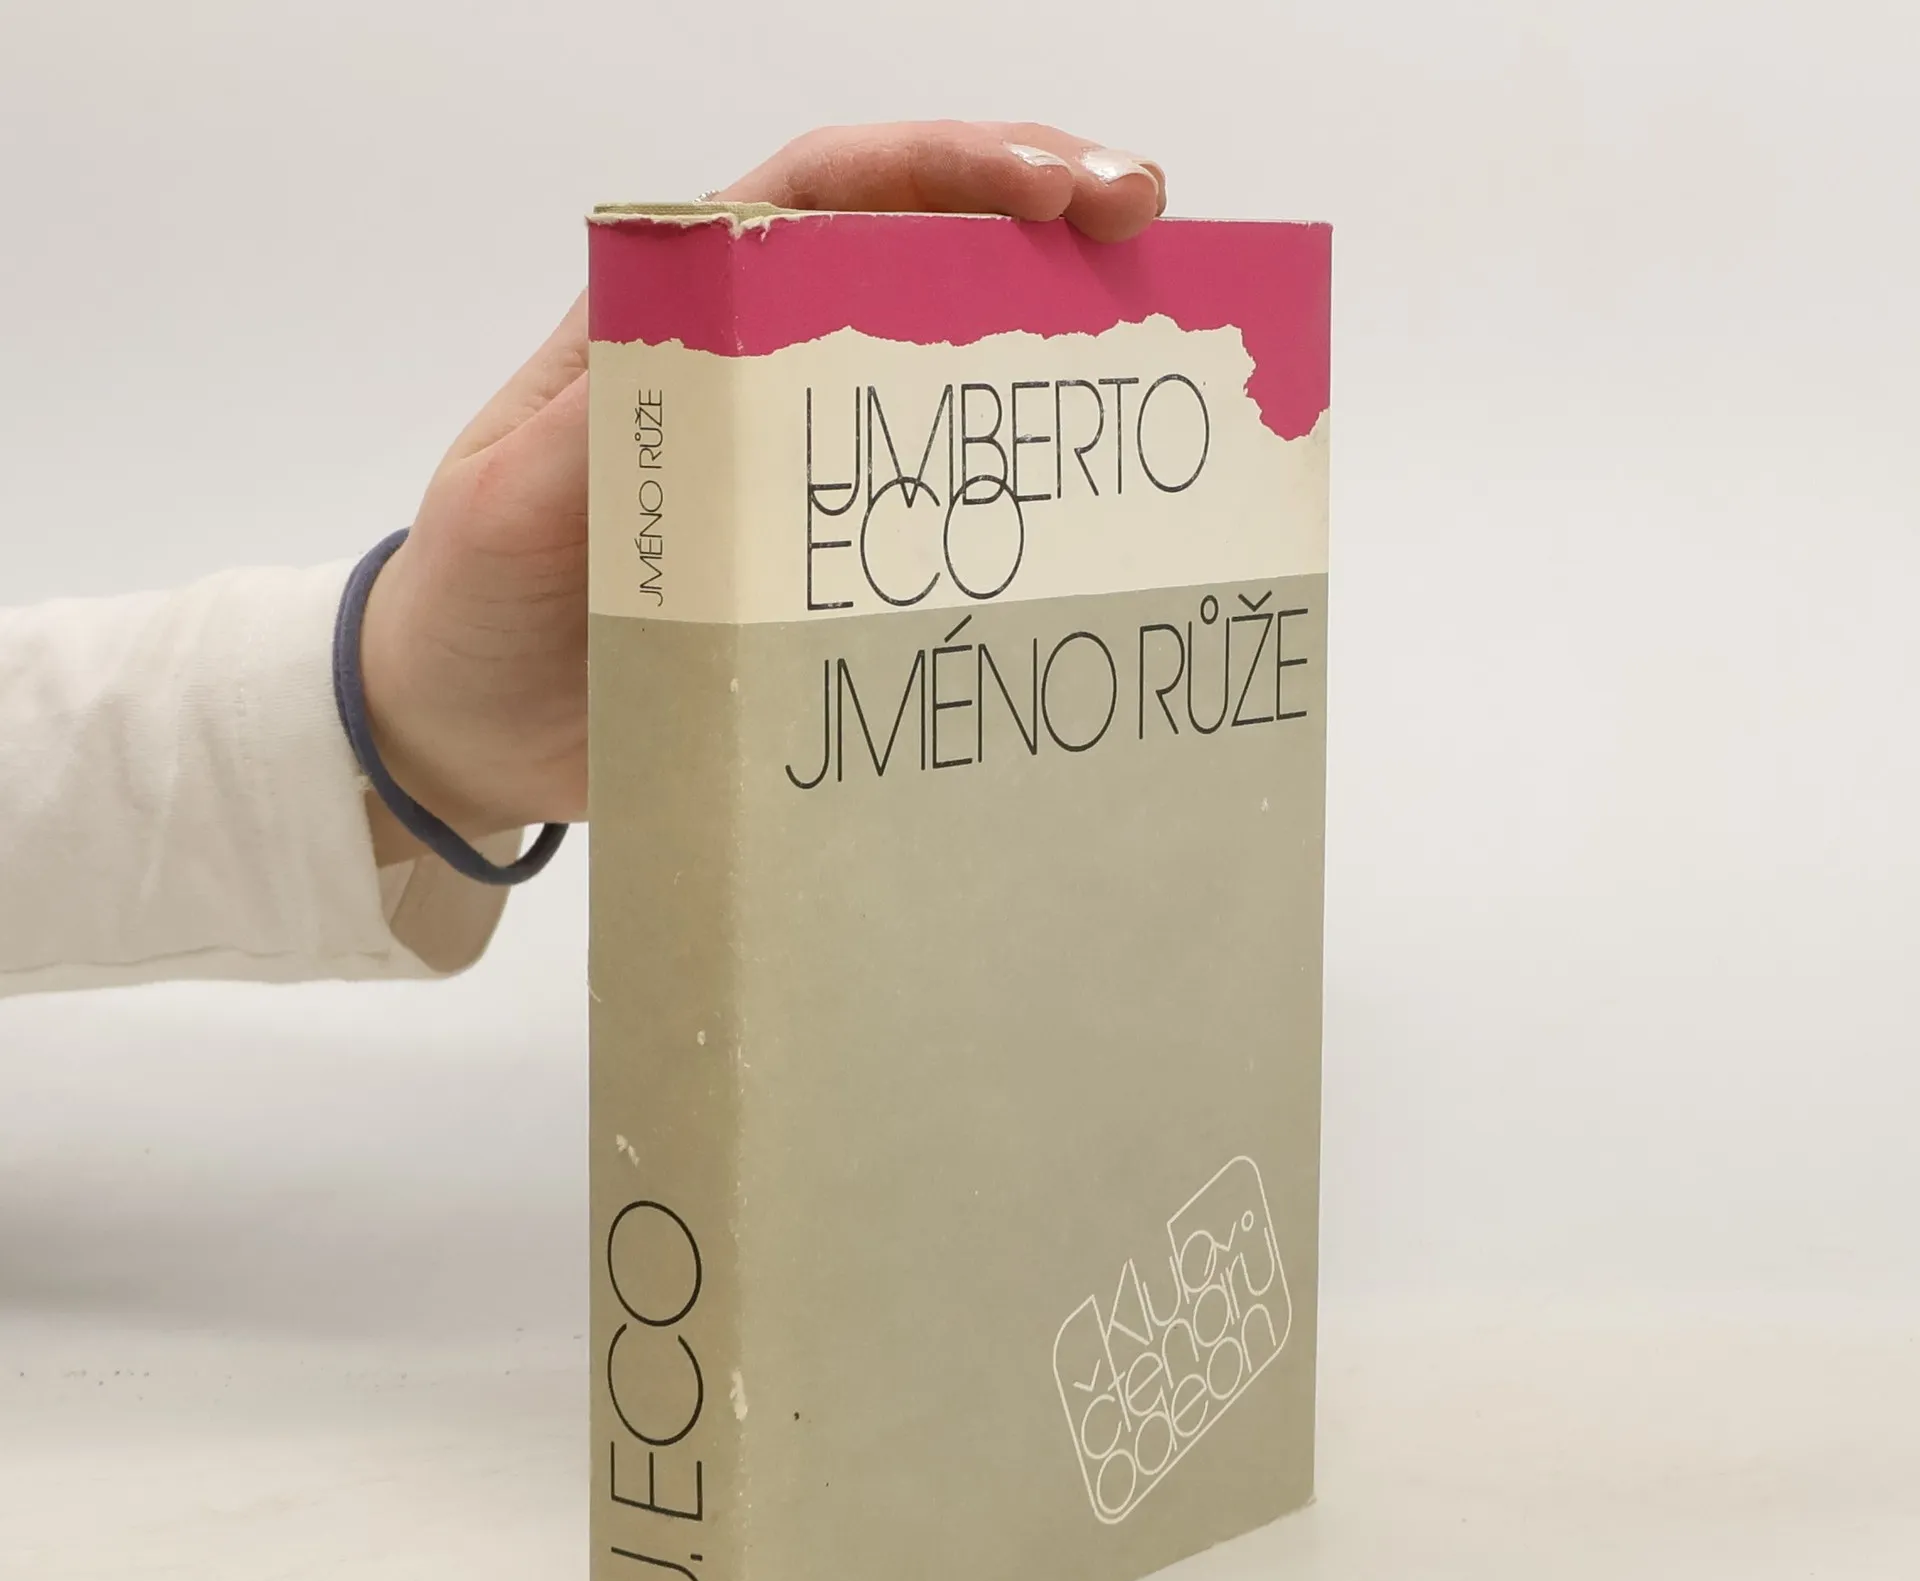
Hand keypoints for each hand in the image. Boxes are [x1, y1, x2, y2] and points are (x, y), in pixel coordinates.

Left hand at [357, 123, 1167, 861]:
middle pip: (908, 253)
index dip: (939, 171)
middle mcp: (753, 369)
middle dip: (1033, 216)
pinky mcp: (825, 562)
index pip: (818, 195)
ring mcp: (800, 467)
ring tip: (1156, 336)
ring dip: (1044, 345)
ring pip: (938, 371)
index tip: (1046, 187)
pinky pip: (931, 510)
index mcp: (673, 316)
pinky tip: (1082, 504)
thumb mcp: (510, 506)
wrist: (469, 730)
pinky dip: (1010, 495)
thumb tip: (691, 360)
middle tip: (1144, 219)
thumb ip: (593, 432)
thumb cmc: (472, 601)